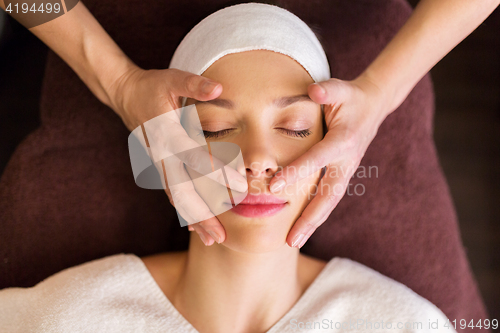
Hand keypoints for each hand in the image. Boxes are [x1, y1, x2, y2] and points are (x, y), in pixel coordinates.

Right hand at [109, 65, 246, 244]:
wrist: (125, 96)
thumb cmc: (152, 86)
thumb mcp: (172, 79)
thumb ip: (194, 83)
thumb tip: (220, 87)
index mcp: (167, 133)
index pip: (194, 156)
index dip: (216, 171)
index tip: (240, 185)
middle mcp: (162, 154)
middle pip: (181, 190)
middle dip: (201, 213)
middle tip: (221, 235)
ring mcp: (159, 164)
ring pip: (175, 197)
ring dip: (193, 219)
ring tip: (212, 240)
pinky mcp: (160, 167)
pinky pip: (171, 194)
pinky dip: (183, 211)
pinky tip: (195, 228)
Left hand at [269, 74, 390, 247]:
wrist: (374, 106)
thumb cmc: (351, 97)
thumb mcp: (340, 88)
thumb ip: (327, 90)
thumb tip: (313, 91)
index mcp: (342, 141)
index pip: (315, 160)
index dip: (295, 174)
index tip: (273, 189)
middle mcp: (346, 161)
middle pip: (328, 196)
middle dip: (309, 219)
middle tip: (291, 241)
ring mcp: (346, 170)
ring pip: (329, 202)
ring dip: (312, 223)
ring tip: (293, 242)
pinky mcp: (343, 174)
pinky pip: (329, 197)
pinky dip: (316, 214)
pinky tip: (301, 226)